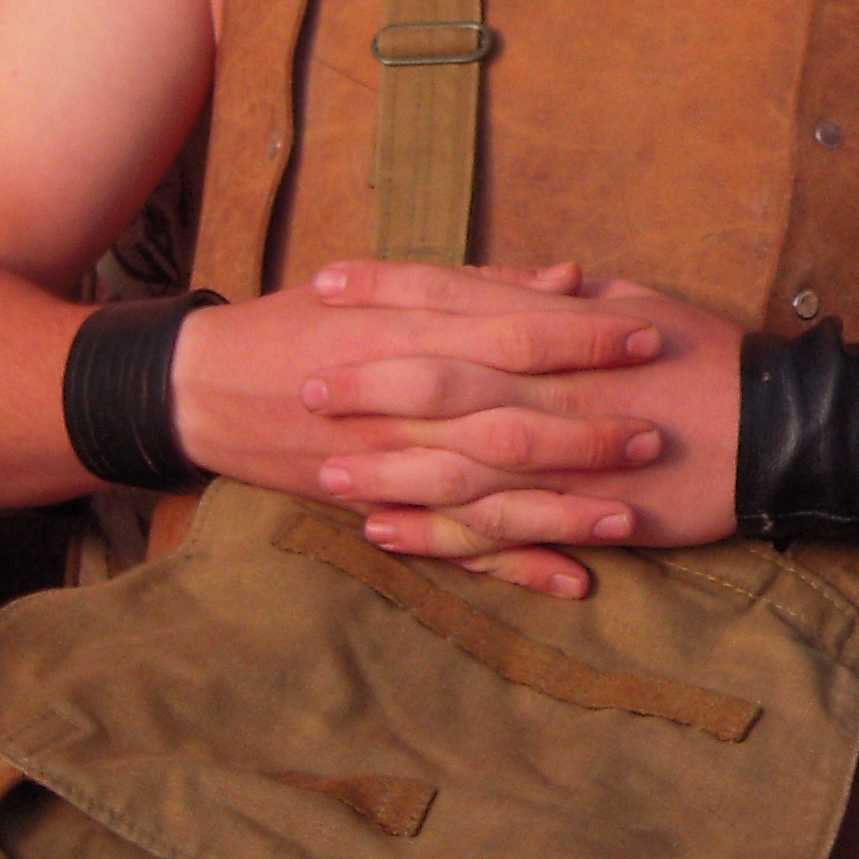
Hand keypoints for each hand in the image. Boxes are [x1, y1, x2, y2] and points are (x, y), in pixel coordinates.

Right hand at [167, 262, 669, 587]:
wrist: (201, 387)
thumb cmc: (304, 321)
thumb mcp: (386, 288)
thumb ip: (482, 285)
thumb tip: (571, 278)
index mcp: (412, 332)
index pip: (513, 331)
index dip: (583, 336)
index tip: (651, 333)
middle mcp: (403, 402)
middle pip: (507, 417)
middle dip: (585, 427)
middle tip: (657, 430)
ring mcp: (389, 464)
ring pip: (487, 494)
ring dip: (561, 508)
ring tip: (634, 515)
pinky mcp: (377, 511)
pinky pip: (452, 547)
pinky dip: (513, 567)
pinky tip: (573, 581)